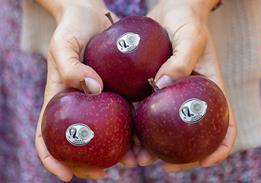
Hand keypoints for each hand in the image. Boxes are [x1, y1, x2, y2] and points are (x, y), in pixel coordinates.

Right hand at [35, 1, 135, 180]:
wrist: (91, 15)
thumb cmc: (72, 29)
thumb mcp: (64, 45)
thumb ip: (72, 67)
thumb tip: (95, 89)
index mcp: (59, 99)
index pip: (46, 135)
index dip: (52, 158)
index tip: (66, 177)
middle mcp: (78, 105)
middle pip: (79, 142)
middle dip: (89, 162)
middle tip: (105, 172)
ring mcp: (98, 101)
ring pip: (105, 134)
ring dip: (118, 151)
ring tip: (135, 160)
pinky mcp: (116, 92)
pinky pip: (124, 114)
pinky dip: (133, 128)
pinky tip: (146, 135)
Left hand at [135, 0, 236, 169]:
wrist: (171, 12)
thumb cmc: (187, 21)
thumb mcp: (190, 36)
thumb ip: (182, 59)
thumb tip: (161, 85)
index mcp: (209, 91)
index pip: (226, 124)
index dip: (220, 147)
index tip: (204, 162)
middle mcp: (191, 99)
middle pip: (191, 136)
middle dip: (178, 157)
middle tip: (160, 165)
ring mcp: (171, 97)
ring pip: (165, 129)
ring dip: (151, 147)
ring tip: (134, 156)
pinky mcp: (152, 90)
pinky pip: (145, 111)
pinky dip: (136, 125)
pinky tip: (122, 131)